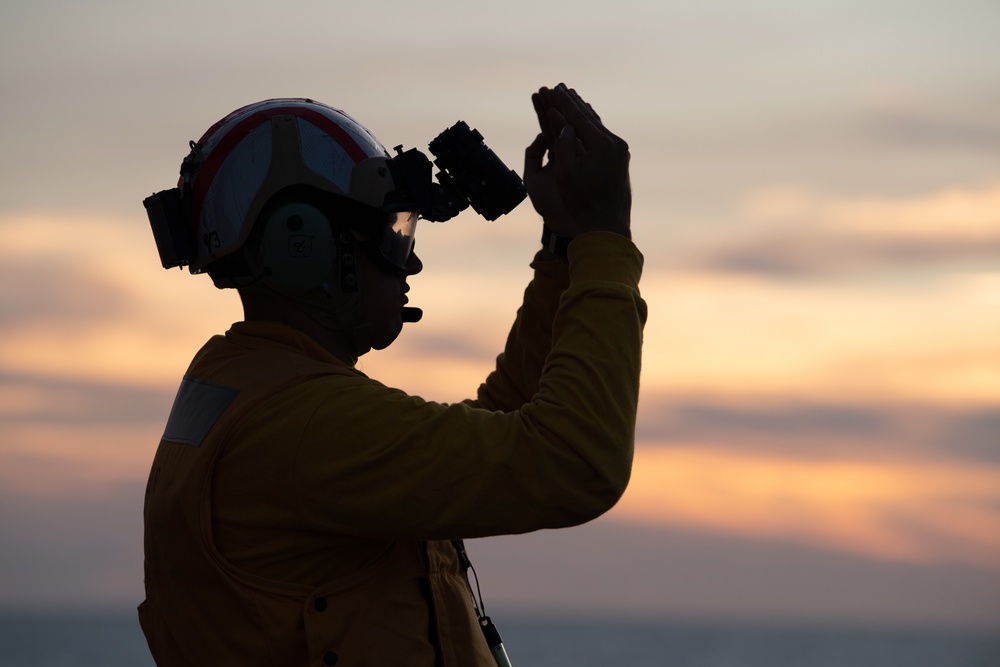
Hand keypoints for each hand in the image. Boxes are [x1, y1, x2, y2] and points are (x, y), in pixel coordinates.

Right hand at [523, 84, 631, 238]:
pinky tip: (587, 119)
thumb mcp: (566, 176)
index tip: (552, 90)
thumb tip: (564, 125)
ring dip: (583, 111)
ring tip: (572, 96)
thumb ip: (563, 146)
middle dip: (572, 102)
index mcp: (601, 146)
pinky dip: (592, 125)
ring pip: (597, 124)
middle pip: (589, 117)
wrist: (608, 224)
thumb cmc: (583, 204)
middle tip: (559, 86)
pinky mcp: (621, 157)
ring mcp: (621, 150)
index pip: (578, 118)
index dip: (562, 103)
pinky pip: (603, 135)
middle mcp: (615, 144)